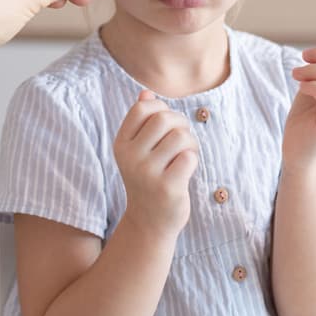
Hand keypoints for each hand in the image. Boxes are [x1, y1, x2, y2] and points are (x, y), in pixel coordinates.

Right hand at [114, 91, 198, 239]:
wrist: (150, 222)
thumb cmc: (149, 179)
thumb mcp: (139, 150)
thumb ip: (142, 122)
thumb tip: (146, 93)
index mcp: (121, 144)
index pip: (143, 108)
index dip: (162, 109)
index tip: (168, 124)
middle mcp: (130, 157)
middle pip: (164, 119)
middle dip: (181, 124)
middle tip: (183, 141)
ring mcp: (147, 173)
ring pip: (180, 136)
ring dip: (190, 143)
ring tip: (185, 156)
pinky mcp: (166, 188)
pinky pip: (189, 157)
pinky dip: (193, 160)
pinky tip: (186, 171)